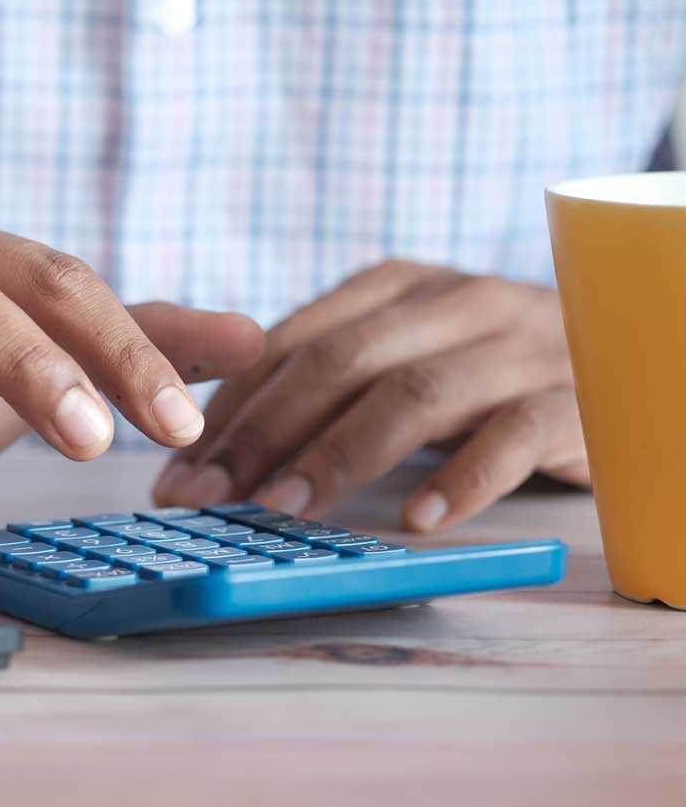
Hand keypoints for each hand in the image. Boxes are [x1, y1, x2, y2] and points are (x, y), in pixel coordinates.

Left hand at [152, 260, 588, 531]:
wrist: (629, 355)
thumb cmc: (484, 372)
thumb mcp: (400, 357)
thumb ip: (324, 382)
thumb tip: (211, 447)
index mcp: (394, 286)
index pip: (289, 342)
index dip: (227, 408)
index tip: (176, 470)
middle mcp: (451, 301)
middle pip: (338, 363)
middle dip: (260, 433)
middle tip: (207, 497)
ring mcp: (515, 345)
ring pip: (413, 394)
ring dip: (339, 456)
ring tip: (284, 510)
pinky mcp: (572, 396)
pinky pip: (513, 435)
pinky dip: (462, 478)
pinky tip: (418, 520)